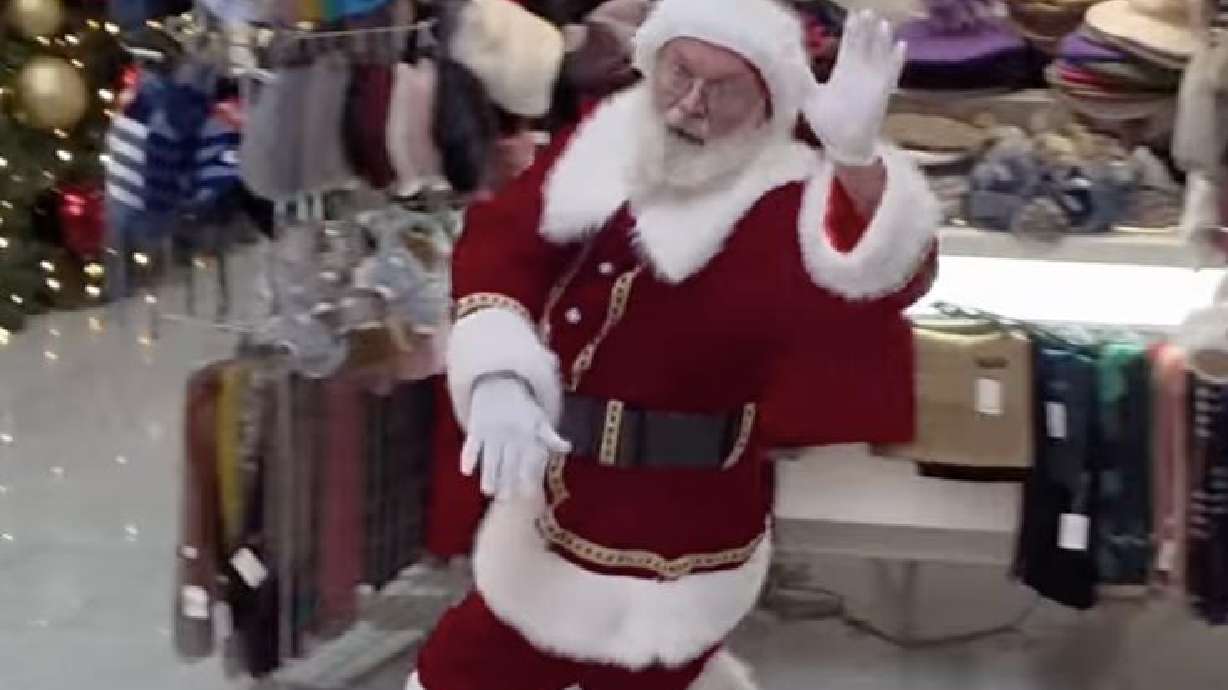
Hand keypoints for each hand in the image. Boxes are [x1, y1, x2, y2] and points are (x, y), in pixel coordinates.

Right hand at [461, 375, 571, 498]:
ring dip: (488, 474)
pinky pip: (470, 443)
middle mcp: (508, 434)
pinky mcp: (475, 428)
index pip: (527, 456)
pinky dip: (467, 456)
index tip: (529, 491)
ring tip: (488, 491)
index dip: (528, 473)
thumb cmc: (523, 407)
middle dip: (507, 480)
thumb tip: (568, 448)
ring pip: (489, 456)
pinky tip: (466, 471)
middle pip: (507, 460)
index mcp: (525, 433)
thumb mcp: (539, 419)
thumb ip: (551, 436)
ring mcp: (491, 431)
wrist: (500, 382)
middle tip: (506, 500)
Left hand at [803, 10, 905, 166]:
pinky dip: (896, 61)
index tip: (854, 14)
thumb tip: (787, 68)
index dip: (852, 30)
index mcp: (843, 72)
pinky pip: (892, 73)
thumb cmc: (827, 124)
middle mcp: (860, 73)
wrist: (844, 145)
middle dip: (867, 29)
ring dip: (882, 41)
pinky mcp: (883, 92)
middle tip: (869, 12)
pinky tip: (901, 46)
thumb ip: (802, 81)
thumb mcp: (810, 100)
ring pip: (879, 55)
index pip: (849, 45)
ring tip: (883, 25)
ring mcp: (873, 81)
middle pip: (865, 45)